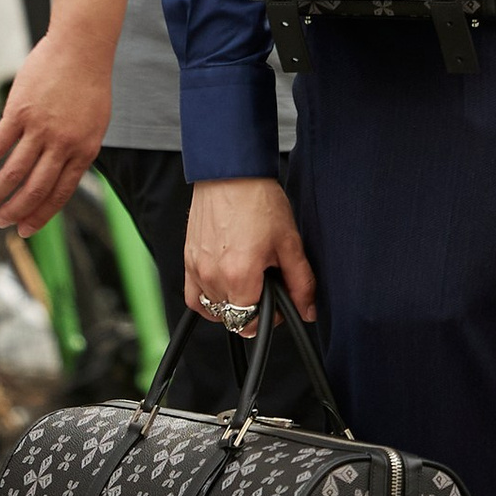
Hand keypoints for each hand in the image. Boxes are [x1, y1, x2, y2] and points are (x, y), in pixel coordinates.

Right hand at [0, 28, 113, 234]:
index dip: (40, 215)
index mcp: (84, 151)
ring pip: (14, 171)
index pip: (59, 193)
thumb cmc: (89, 84)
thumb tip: (61, 175)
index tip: (25, 230)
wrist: (82, 47)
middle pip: (35, 189)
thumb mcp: (95, 124)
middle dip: (16, 210)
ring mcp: (40, 128)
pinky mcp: (20, 112)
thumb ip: (78, 151)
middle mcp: (63, 144)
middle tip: (1, 221)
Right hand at [185, 177, 314, 329]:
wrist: (231, 173)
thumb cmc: (257, 200)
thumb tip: (307, 310)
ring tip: (246, 279)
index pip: (250, 323)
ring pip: (213, 309)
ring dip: (232, 302)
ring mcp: (196, 268)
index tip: (277, 301)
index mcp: (239, 275)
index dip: (270, 317)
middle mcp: (213, 276)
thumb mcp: (289, 242)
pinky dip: (208, 300)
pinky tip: (224, 287)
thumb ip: (301, 282)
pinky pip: (193, 297)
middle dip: (252, 308)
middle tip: (265, 284)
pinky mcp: (188, 260)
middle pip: (233, 316)